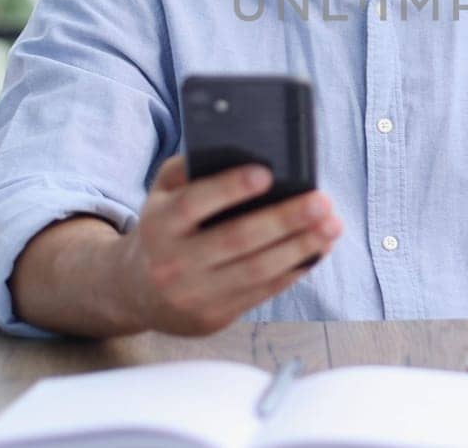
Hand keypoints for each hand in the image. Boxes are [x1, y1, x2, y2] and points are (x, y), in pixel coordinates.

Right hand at [116, 155, 341, 335]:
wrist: (136, 291)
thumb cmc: (164, 228)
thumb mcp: (162, 194)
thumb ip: (191, 169)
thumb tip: (242, 151)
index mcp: (159, 223)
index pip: (194, 203)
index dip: (229, 188)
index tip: (267, 172)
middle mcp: (173, 262)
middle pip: (236, 240)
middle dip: (285, 220)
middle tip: (322, 201)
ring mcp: (194, 294)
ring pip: (256, 270)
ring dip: (301, 248)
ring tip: (332, 226)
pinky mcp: (214, 316)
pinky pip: (262, 292)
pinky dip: (294, 270)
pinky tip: (318, 250)